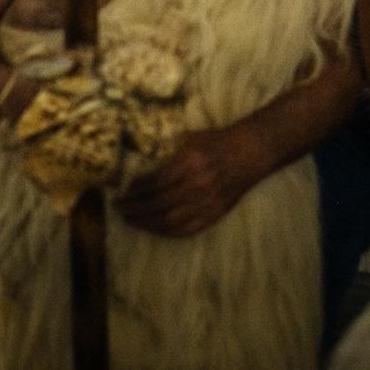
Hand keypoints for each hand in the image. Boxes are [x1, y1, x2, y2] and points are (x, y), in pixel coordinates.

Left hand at [116, 128, 261, 237]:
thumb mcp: (188, 138)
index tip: (121, 193)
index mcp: (189, 164)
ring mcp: (208, 203)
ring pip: (171, 220)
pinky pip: (188, 229)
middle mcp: (198, 185)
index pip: (155, 183)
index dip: (135, 191)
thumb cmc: (216, 142)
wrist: (250, 153)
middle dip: (135, 208)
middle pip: (159, 203)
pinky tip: (154, 228)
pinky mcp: (216, 214)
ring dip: (147, 222)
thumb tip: (139, 160)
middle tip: (119, 208)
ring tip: (131, 220)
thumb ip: (166, 151)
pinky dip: (168, 232)